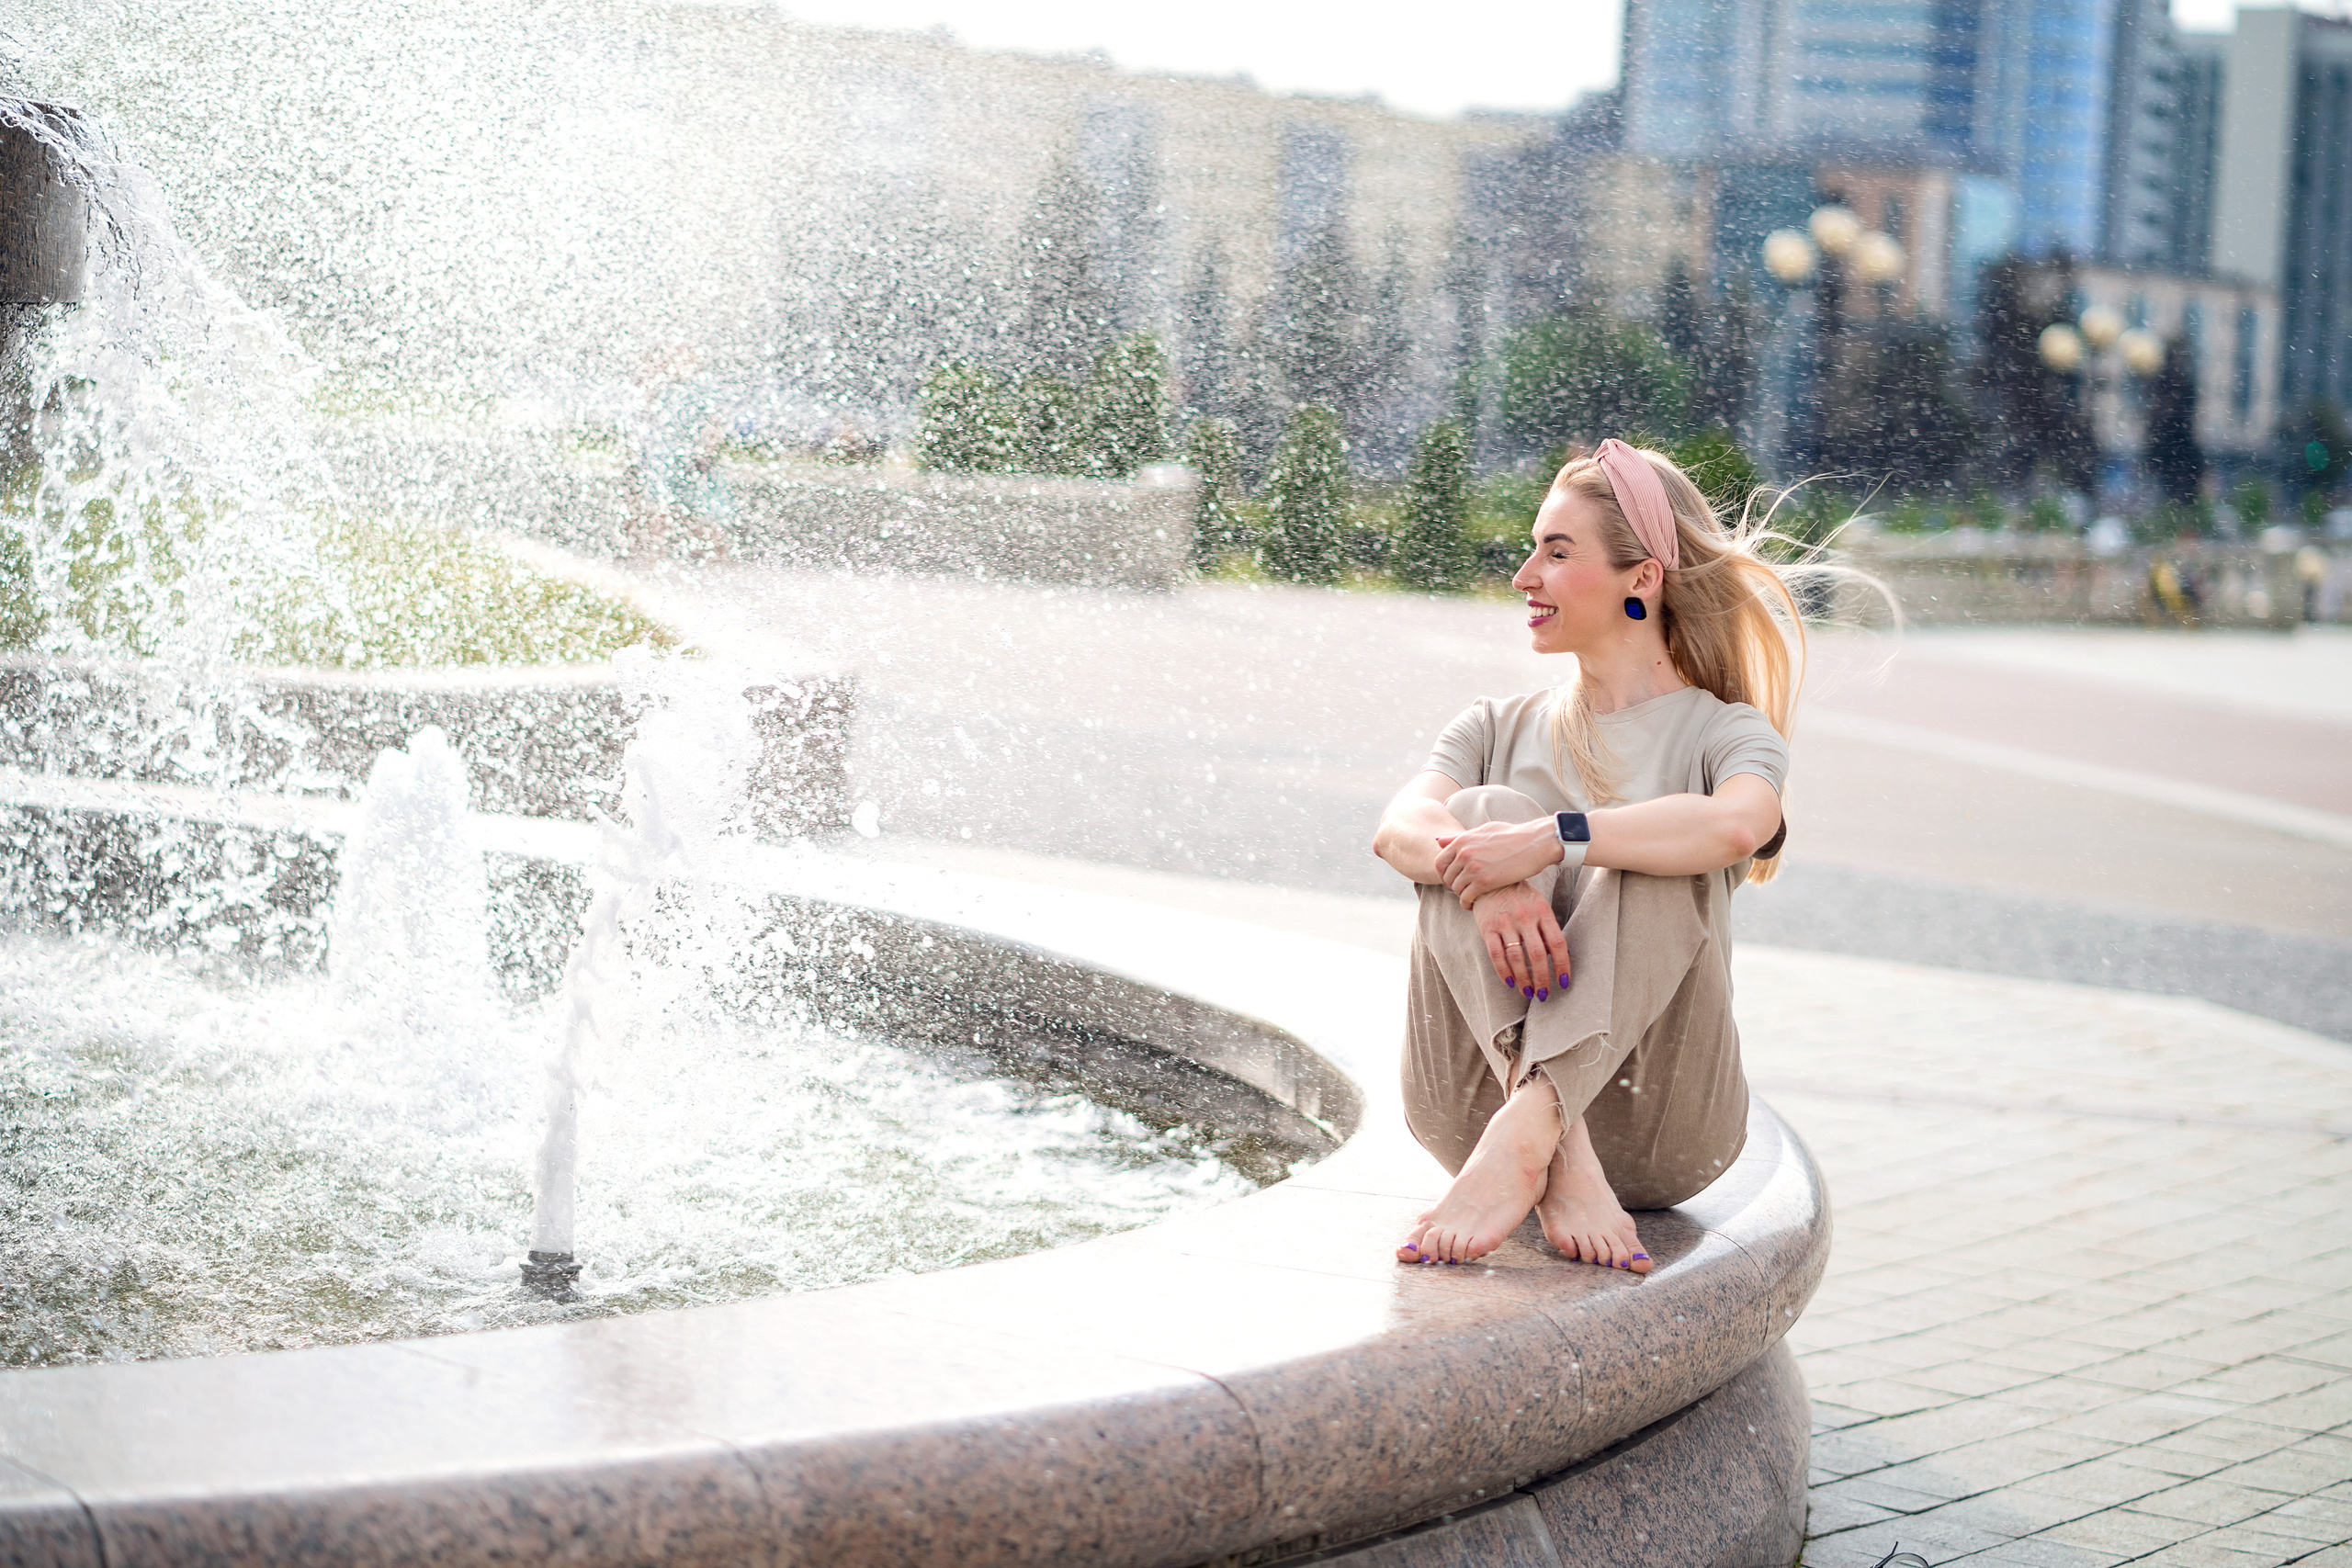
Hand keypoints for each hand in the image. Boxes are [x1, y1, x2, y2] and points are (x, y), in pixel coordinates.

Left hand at [1435, 817, 1561, 906]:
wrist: (1535, 842)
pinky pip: (1466, 898)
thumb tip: (1438, 841)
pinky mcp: (1484, 881)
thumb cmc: (1513, 835)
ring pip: (1456, 889)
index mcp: (1462, 840)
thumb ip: (1460, 837)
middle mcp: (1464, 853)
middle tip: (1463, 890)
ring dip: (1462, 895)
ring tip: (1471, 897)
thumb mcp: (1484, 830)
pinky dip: (1467, 904)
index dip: (1443, 874)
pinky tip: (1475, 904)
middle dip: (1453, 886)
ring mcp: (1473, 867)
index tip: (1453, 879)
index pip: (1439, 862)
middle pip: (1446, 877)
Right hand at [1472, 882, 1570, 997]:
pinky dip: (1503, 972)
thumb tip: (1557, 956)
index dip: (1563, 965)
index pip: (1558, 943)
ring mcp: (1505, 922)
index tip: (1564, 983)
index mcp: (1543, 911)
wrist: (1490, 878)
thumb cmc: (1519, 895)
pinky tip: (1510, 983)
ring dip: (1524, 979)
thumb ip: (1547, 928)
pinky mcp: (1487, 928)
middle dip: (1542, 978)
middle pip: (1538, 954)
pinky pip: (1496, 955)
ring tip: (1528, 992)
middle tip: (1544, 994)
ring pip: (1516, 957)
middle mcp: (1525, 917)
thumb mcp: (1539, 905)